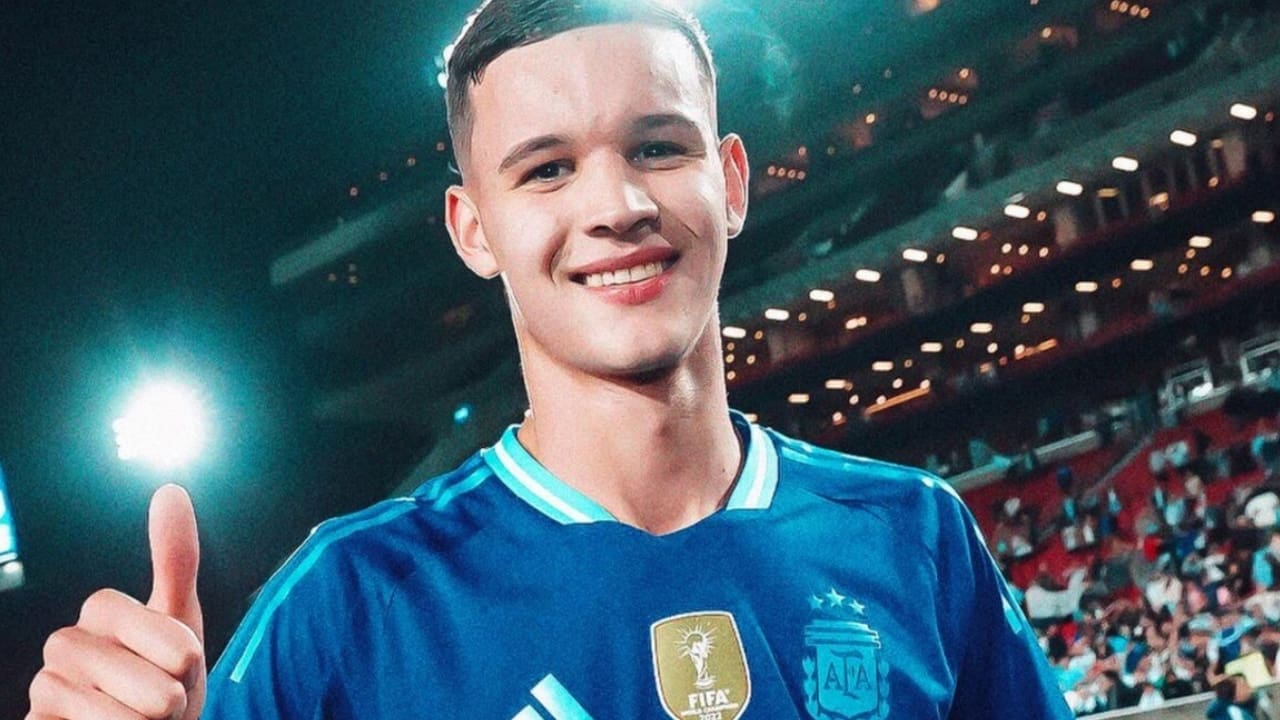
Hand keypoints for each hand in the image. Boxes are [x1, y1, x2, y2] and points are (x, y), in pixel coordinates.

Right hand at [28, 484, 205, 719]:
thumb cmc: (166, 675)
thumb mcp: (182, 615)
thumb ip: (176, 557)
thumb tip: (169, 489)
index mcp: (100, 609)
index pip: (175, 644)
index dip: (188, 662)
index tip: (180, 663)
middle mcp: (64, 644)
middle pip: (158, 687)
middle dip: (173, 702)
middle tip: (161, 701)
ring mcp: (46, 689)